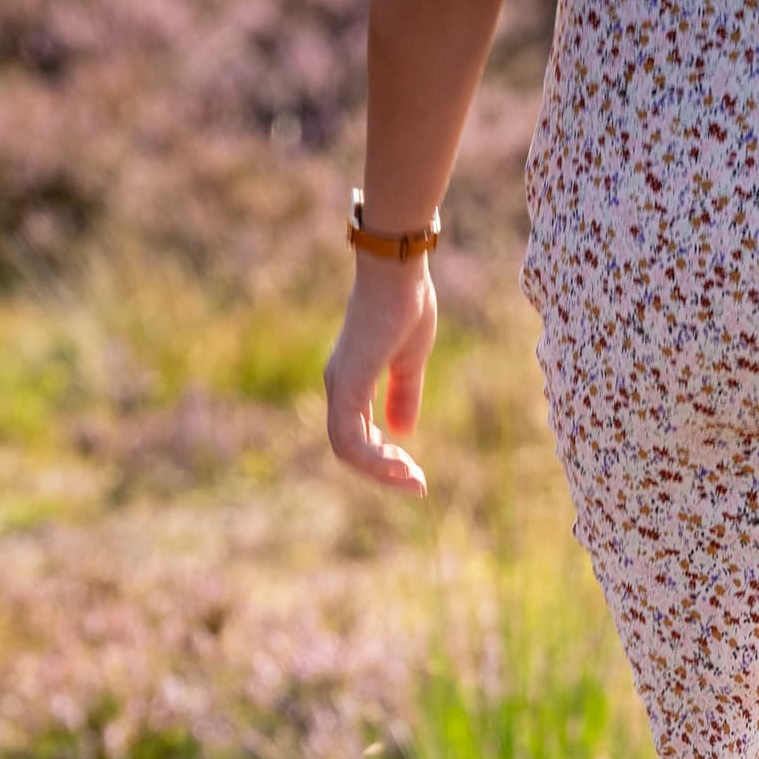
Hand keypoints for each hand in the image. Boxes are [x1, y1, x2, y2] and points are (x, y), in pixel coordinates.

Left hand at [324, 255, 438, 494]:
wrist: (399, 272)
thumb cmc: (406, 304)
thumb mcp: (410, 360)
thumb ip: (404, 395)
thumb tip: (402, 432)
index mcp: (352, 381)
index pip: (359, 436)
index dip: (384, 460)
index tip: (415, 473)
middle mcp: (339, 386)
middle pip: (350, 451)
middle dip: (384, 474)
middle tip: (418, 485)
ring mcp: (340, 386)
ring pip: (347, 450)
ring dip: (380, 471)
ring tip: (413, 478)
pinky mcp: (348, 384)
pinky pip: (351, 438)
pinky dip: (374, 458)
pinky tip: (401, 461)